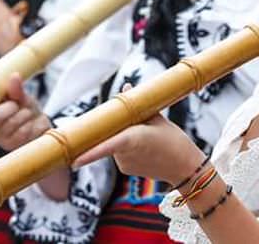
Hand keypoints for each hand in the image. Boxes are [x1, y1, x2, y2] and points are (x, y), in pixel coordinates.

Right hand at [0, 73, 50, 151]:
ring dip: (22, 115)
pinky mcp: (15, 145)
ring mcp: (2, 139)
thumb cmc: (24, 107)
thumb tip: (14, 76)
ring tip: (26, 112)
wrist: (40, 121)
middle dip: (7, 109)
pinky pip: (22, 133)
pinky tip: (30, 122)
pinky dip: (29, 124)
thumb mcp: (20, 95)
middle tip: (15, 104)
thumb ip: (15, 89)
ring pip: (10, 125)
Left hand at [74, 85, 203, 184]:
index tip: (73, 160)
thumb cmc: (173, 140)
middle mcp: (126, 154)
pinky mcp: (125, 169)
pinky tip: (143, 147)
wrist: (184, 167)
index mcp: (134, 139)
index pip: (108, 146)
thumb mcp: (158, 118)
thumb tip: (124, 88)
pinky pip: (117, 152)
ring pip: (112, 143)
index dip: (90, 153)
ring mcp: (124, 164)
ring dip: (120, 135)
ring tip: (145, 135)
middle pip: (108, 136)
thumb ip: (137, 104)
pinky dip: (124, 146)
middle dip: (110, 127)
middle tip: (129, 120)